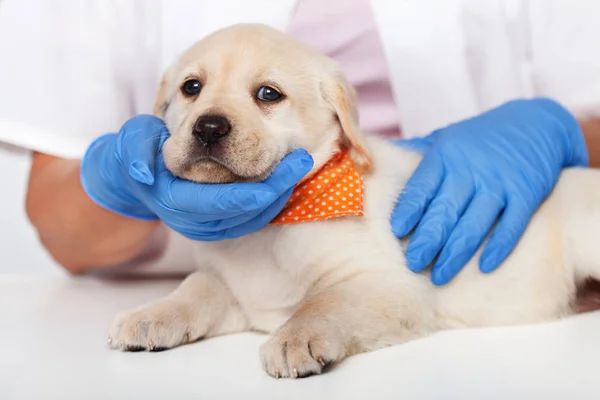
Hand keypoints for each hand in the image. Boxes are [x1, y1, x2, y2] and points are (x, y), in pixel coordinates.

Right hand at [80, 115, 313, 240]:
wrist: (139, 175)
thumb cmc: (138, 151)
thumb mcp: (131, 144)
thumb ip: (133, 154)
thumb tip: (143, 173)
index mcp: (175, 201)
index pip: (223, 201)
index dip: (257, 188)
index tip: (285, 167)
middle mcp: (193, 221)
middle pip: (245, 212)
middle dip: (277, 189)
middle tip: (304, 161)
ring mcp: (208, 226)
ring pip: (253, 218)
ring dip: (280, 195)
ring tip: (300, 166)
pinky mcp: (220, 224)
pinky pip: (253, 217)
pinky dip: (272, 200)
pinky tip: (287, 178)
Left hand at [391, 98, 588, 284]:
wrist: (536, 123)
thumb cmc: (479, 138)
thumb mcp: (446, 137)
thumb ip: (414, 153)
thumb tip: (372, 163)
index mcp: (446, 155)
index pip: (422, 186)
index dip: (409, 209)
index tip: (396, 231)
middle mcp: (471, 169)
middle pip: (445, 210)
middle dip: (427, 240)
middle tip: (412, 263)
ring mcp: (500, 182)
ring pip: (474, 223)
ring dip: (455, 252)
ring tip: (439, 275)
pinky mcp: (527, 193)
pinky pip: (511, 225)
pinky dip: (499, 247)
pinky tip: (484, 267)